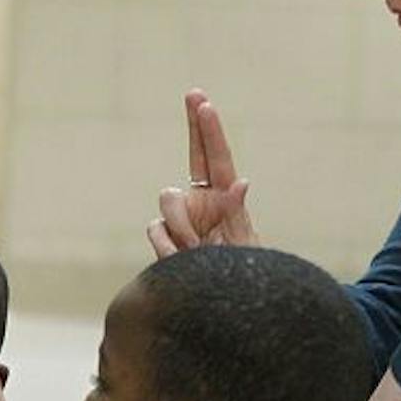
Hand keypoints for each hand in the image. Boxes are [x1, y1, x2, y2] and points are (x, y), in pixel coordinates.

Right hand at [148, 88, 257, 257]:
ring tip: (197, 250)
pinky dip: (168, 245)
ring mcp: (181, 217)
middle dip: (195, 126)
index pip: (217, 157)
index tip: (202, 103)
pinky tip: (182, 258)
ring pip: (167, 201)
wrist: (218, 305)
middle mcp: (203, 200)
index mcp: (226, 198)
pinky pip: (156, 230)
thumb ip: (237, 213)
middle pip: (194, 155)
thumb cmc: (240, 274)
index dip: (208, 130)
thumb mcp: (244, 245)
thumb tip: (240, 183)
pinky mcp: (164, 236)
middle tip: (195, 96)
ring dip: (182, 225)